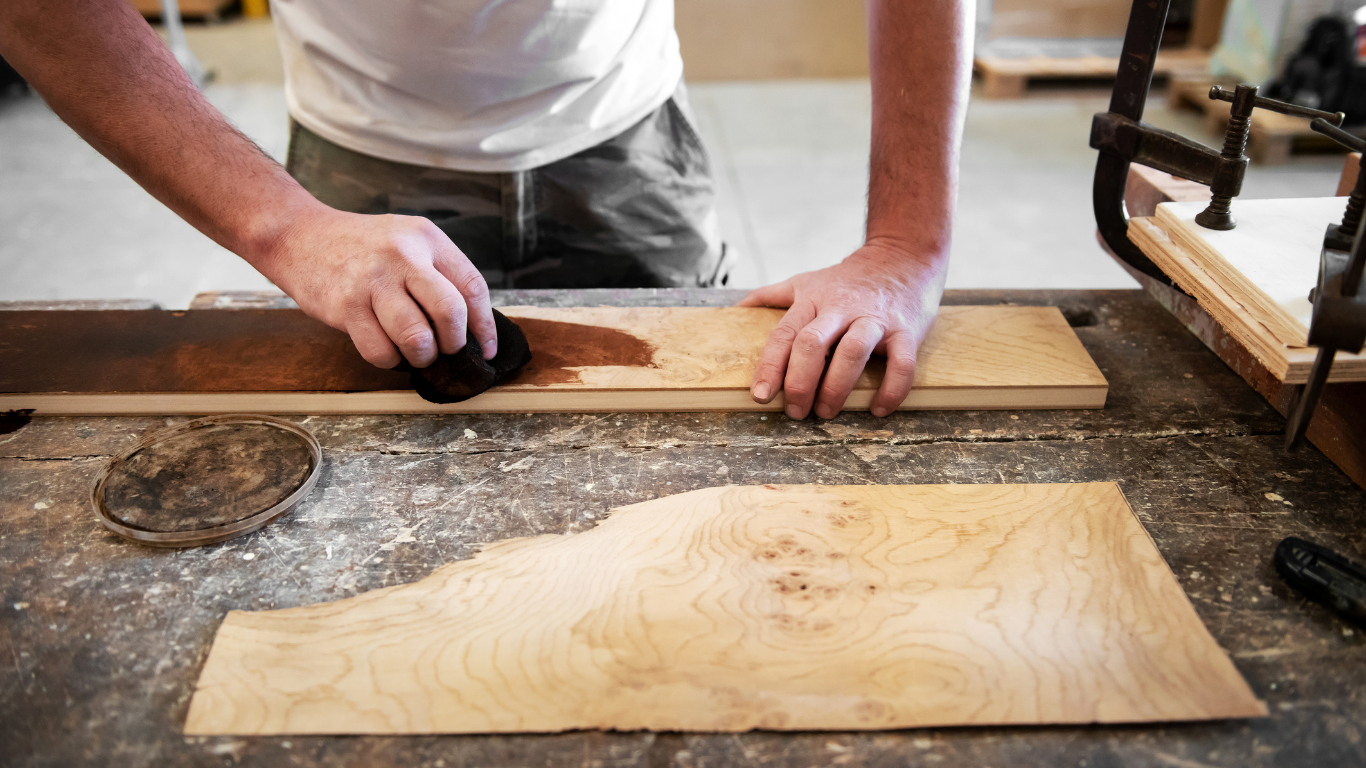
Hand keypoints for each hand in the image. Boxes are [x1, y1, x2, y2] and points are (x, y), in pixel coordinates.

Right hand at [257, 205, 496, 368]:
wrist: (299, 235)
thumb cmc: (361, 246)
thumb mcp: (407, 240)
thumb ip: (439, 274)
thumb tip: (470, 326)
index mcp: (426, 238)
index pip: (472, 287)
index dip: (484, 326)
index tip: (484, 349)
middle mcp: (403, 256)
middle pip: (449, 312)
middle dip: (454, 343)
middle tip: (446, 350)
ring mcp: (373, 281)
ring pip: (416, 338)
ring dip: (422, 357)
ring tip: (416, 353)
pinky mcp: (346, 306)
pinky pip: (380, 351)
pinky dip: (390, 360)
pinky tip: (387, 348)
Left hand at [738, 240, 946, 418]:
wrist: (902, 257)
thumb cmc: (848, 279)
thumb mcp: (807, 281)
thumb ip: (772, 295)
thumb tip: (736, 308)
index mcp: (812, 301)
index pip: (784, 335)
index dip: (769, 366)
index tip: (761, 395)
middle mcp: (841, 309)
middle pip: (812, 344)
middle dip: (799, 382)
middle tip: (795, 411)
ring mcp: (874, 319)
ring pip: (853, 352)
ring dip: (836, 388)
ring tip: (826, 412)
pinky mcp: (906, 330)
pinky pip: (901, 363)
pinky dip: (891, 389)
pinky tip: (878, 408)